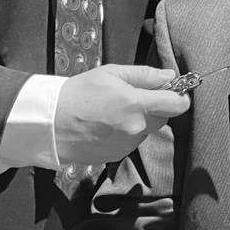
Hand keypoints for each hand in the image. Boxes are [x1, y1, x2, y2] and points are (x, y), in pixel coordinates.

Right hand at [54, 65, 189, 166]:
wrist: (50, 124)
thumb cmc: (79, 93)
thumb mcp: (110, 73)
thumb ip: (144, 75)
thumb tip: (170, 75)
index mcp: (136, 104)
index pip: (177, 104)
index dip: (179, 96)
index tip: (174, 90)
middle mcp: (136, 128)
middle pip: (163, 117)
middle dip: (155, 106)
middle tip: (132, 96)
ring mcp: (127, 144)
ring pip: (146, 130)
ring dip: (139, 120)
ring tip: (113, 112)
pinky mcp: (117, 156)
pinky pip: (131, 141)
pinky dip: (125, 133)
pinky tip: (106, 125)